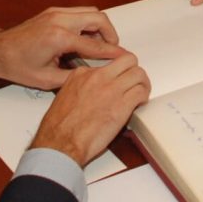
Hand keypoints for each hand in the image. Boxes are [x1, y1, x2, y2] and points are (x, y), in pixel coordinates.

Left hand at [0, 7, 123, 89]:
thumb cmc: (17, 65)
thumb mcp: (47, 79)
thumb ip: (73, 77)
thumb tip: (93, 76)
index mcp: (59, 37)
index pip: (94, 45)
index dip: (112, 53)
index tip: (124, 58)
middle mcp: (59, 20)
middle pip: (98, 19)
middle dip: (111, 34)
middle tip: (113, 50)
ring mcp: (56, 12)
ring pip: (90, 12)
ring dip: (100, 27)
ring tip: (99, 46)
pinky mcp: (53, 12)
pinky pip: (79, 13)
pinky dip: (88, 23)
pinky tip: (85, 39)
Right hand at [30, 52, 150, 166]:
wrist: (61, 141)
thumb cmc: (59, 127)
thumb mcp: (64, 96)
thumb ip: (80, 88)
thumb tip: (92, 93)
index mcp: (82, 73)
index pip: (108, 63)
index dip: (117, 72)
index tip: (119, 79)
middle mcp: (98, 77)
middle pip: (127, 60)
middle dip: (133, 69)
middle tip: (135, 81)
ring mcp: (111, 89)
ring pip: (138, 74)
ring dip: (142, 83)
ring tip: (140, 93)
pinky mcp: (122, 105)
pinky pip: (141, 92)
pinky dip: (144, 97)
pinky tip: (139, 103)